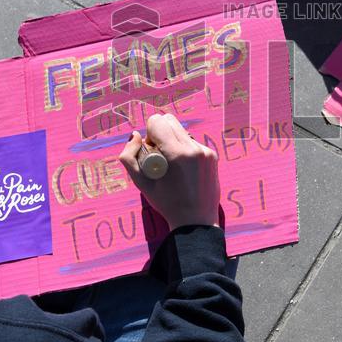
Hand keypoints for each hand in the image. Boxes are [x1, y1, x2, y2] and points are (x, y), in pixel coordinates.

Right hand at [119, 114, 220, 229]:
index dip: (149, 134)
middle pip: (169, 120)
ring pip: (181, 130)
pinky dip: (184, 149)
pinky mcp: (212, 155)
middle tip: (158, 154)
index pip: (157, 121)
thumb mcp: (141, 183)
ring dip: (172, 140)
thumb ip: (129, 157)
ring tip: (172, 164)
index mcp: (176, 154)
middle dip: (159, 132)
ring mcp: (206, 150)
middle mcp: (193, 148)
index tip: (150, 151)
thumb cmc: (166, 203)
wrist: (196, 221)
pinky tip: (184, 169)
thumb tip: (135, 134)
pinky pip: (192, 141)